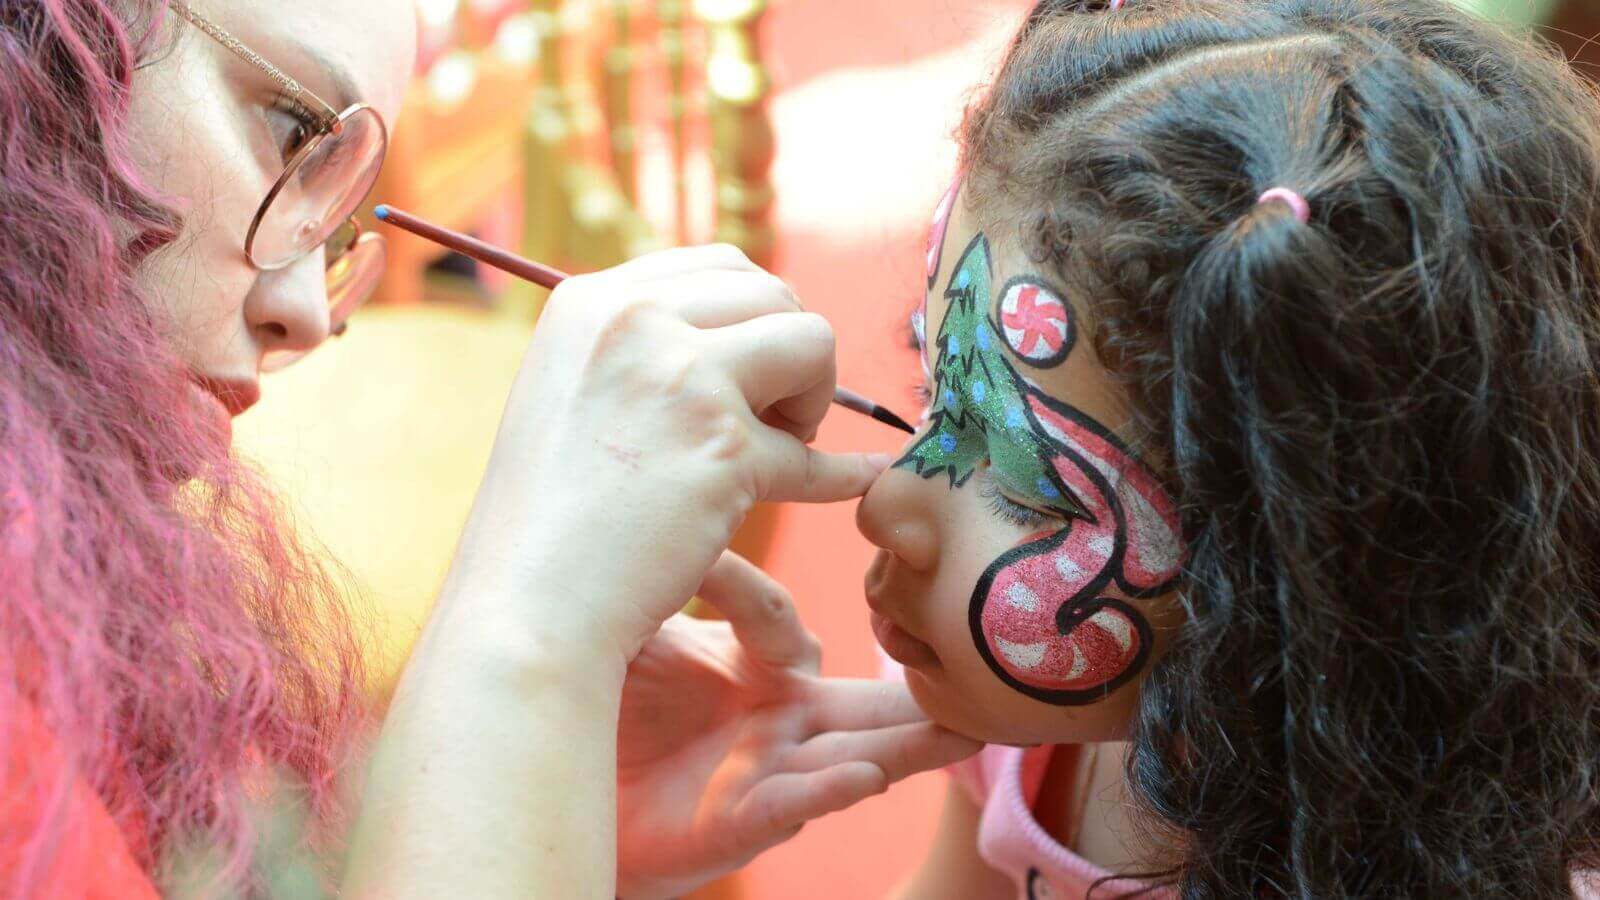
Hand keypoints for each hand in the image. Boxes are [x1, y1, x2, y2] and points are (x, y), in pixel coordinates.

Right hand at [440, 245, 889, 662]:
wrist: (529, 604)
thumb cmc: (550, 518)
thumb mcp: (570, 393)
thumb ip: (639, 349)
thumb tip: (747, 324)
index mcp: (591, 301)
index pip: (718, 267)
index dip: (753, 320)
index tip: (748, 375)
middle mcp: (634, 320)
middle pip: (773, 294)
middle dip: (788, 356)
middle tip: (765, 420)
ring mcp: (682, 378)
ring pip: (813, 342)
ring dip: (812, 397)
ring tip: (776, 450)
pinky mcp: (725, 448)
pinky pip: (817, 455)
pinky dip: (842, 474)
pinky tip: (859, 478)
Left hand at [616, 552, 981, 899]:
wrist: (555, 788)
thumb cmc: (603, 704)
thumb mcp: (639, 630)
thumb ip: (676, 581)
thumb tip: (697, 517)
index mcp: (758, 670)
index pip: (785, 625)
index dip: (755, 596)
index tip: (704, 570)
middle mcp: (778, 721)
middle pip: (867, 704)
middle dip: (925, 695)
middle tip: (985, 670)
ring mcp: (767, 773)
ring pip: (856, 756)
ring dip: (910, 747)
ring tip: (964, 733)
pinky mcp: (740, 823)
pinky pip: (796, 803)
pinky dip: (830, 791)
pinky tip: (867, 775)